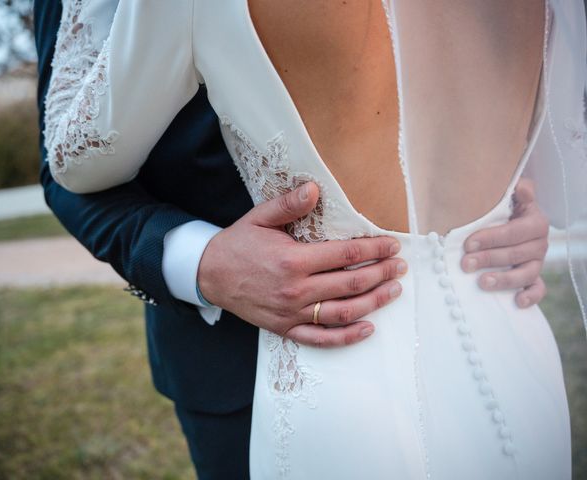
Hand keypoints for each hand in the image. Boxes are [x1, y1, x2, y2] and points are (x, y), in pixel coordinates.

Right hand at [197, 182, 406, 347]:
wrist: (209, 275)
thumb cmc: (238, 244)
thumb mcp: (259, 217)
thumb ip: (288, 204)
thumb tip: (315, 188)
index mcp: (293, 260)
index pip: (346, 255)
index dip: (374, 249)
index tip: (393, 245)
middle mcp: (296, 289)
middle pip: (351, 284)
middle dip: (382, 273)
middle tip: (400, 266)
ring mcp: (292, 312)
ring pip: (343, 312)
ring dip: (374, 302)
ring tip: (394, 290)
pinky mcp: (286, 328)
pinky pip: (321, 338)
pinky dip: (347, 336)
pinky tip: (368, 328)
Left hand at [461, 178, 548, 307]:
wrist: (508, 220)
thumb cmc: (503, 208)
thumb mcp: (508, 196)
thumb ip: (517, 191)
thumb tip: (522, 189)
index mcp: (534, 222)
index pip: (515, 232)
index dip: (492, 238)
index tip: (468, 243)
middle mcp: (539, 243)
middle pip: (516, 253)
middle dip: (489, 259)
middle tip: (465, 264)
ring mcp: (537, 262)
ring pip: (526, 273)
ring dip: (505, 279)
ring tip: (483, 282)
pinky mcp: (534, 278)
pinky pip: (538, 289)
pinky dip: (530, 296)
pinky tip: (517, 301)